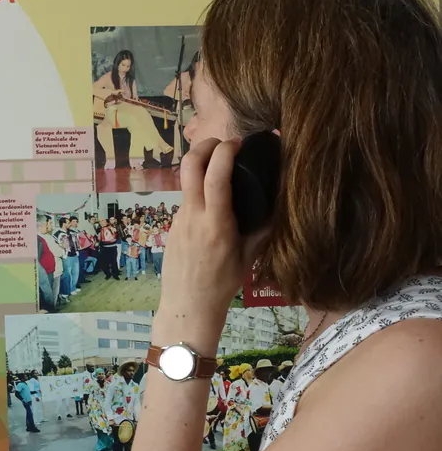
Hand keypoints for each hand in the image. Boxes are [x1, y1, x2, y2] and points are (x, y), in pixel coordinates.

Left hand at [154, 138, 271, 352]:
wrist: (187, 306)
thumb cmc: (221, 285)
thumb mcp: (248, 257)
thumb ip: (262, 229)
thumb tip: (277, 204)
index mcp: (215, 223)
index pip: (216, 176)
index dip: (225, 152)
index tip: (238, 143)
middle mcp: (193, 216)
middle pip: (190, 165)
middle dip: (205, 145)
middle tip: (224, 144)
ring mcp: (179, 219)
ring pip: (186, 181)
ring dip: (202, 167)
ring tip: (222, 171)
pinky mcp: (172, 225)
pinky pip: (186, 199)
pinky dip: (199, 191)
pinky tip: (213, 202)